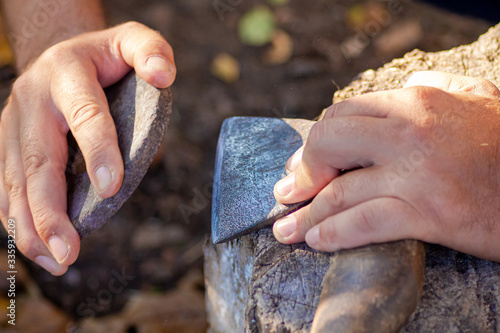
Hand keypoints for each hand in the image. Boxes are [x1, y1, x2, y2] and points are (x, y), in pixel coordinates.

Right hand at [0, 22, 175, 274]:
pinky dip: (17, 219)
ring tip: (56, 260)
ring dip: (32, 226)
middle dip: (51, 210)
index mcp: (66, 72)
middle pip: (38, 160)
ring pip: (16, 181)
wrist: (60, 53)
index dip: (97, 150)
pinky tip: (35, 247)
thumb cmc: (103, 56)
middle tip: (69, 251)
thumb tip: (163, 76)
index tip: (110, 189)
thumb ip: (151, 51)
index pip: (84, 114)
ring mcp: (14, 125)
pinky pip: (7, 186)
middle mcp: (32, 100)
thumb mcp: (131, 41)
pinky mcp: (9, 146)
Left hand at [273, 71, 499, 260]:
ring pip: (339, 191)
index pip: (343, 115)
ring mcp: (418, 174)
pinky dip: (332, 234)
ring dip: (303, 213)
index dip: (316, 142)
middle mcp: (411, 132)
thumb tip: (403, 86)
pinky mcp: (430, 213)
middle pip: (328, 144)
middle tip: (288, 192)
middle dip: (301, 172)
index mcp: (418, 102)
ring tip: (285, 228)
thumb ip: (437, 87)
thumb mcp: (477, 99)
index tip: (304, 163)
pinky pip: (364, 223)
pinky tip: (316, 240)